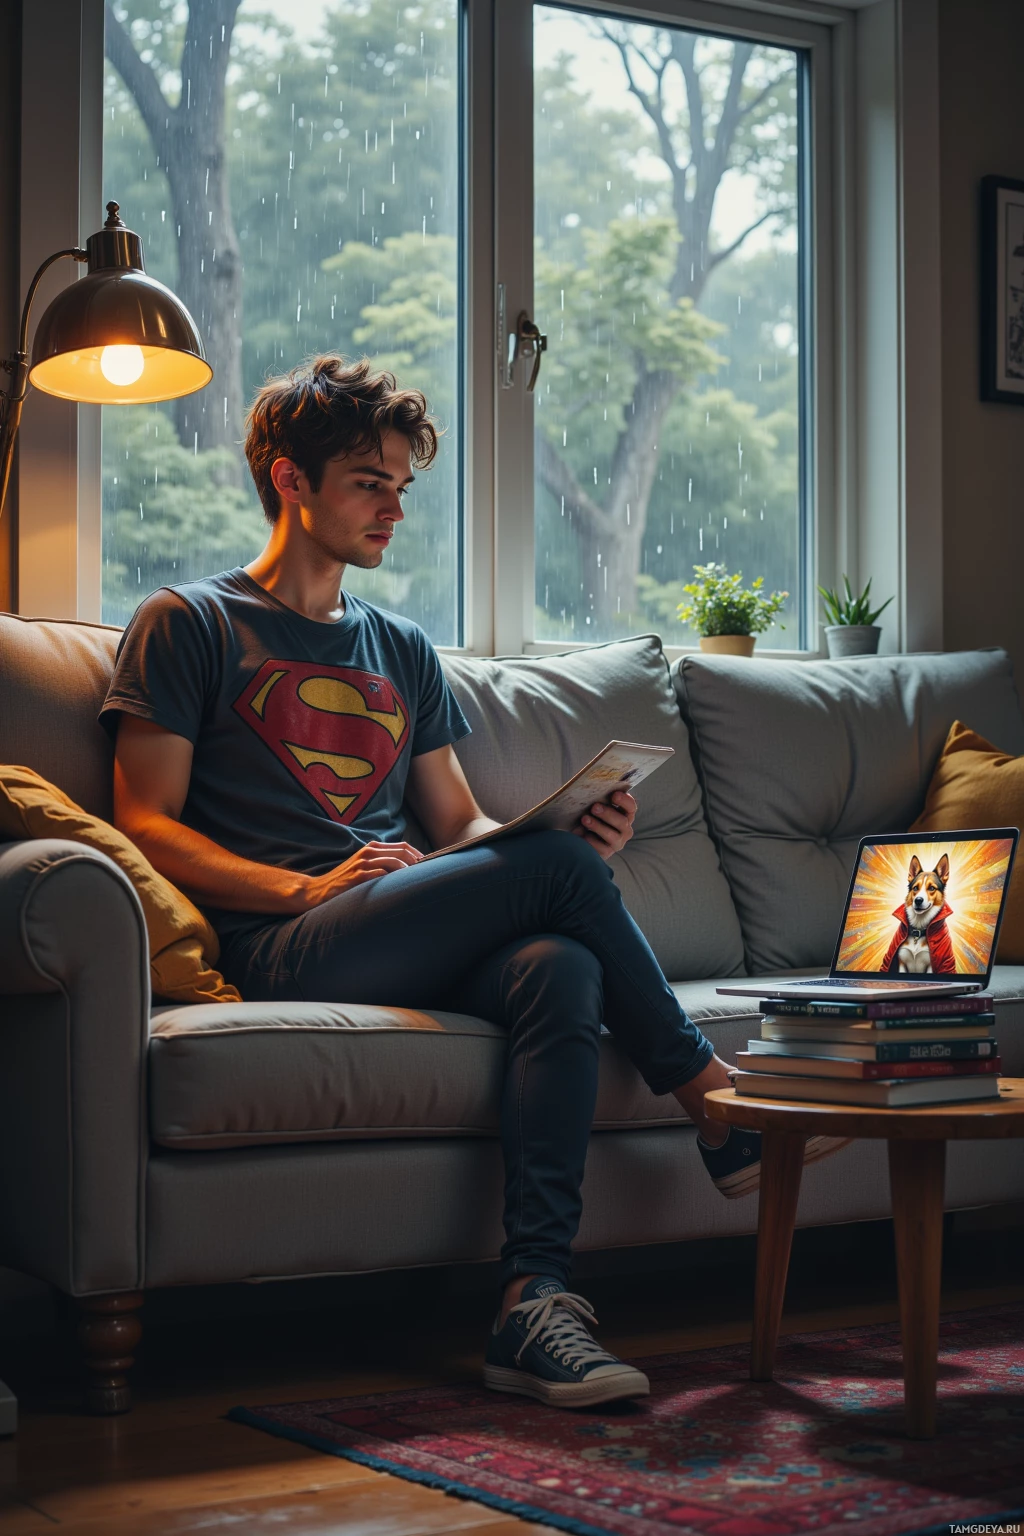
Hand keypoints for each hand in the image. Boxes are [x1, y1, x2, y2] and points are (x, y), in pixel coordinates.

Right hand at [293, 841, 423, 910]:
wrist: (319, 890)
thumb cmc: (345, 881)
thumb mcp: (363, 866)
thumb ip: (381, 863)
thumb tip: (407, 869)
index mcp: (372, 847)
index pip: (403, 846)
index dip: (419, 855)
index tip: (430, 865)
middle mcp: (369, 852)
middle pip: (402, 851)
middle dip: (419, 862)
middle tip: (428, 873)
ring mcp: (363, 863)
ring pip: (395, 862)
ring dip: (410, 871)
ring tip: (418, 881)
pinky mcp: (359, 876)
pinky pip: (382, 874)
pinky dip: (395, 880)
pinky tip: (401, 888)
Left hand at [571, 790, 635, 860]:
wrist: (579, 835)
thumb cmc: (590, 816)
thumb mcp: (595, 806)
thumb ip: (600, 799)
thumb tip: (594, 789)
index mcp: (625, 814)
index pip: (631, 807)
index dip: (625, 801)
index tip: (614, 794)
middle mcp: (625, 829)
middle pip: (622, 821)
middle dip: (608, 814)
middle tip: (594, 807)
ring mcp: (617, 842)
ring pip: (612, 835)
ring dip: (598, 826)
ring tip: (585, 819)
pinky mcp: (606, 853)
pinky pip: (601, 848)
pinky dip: (591, 840)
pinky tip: (582, 834)